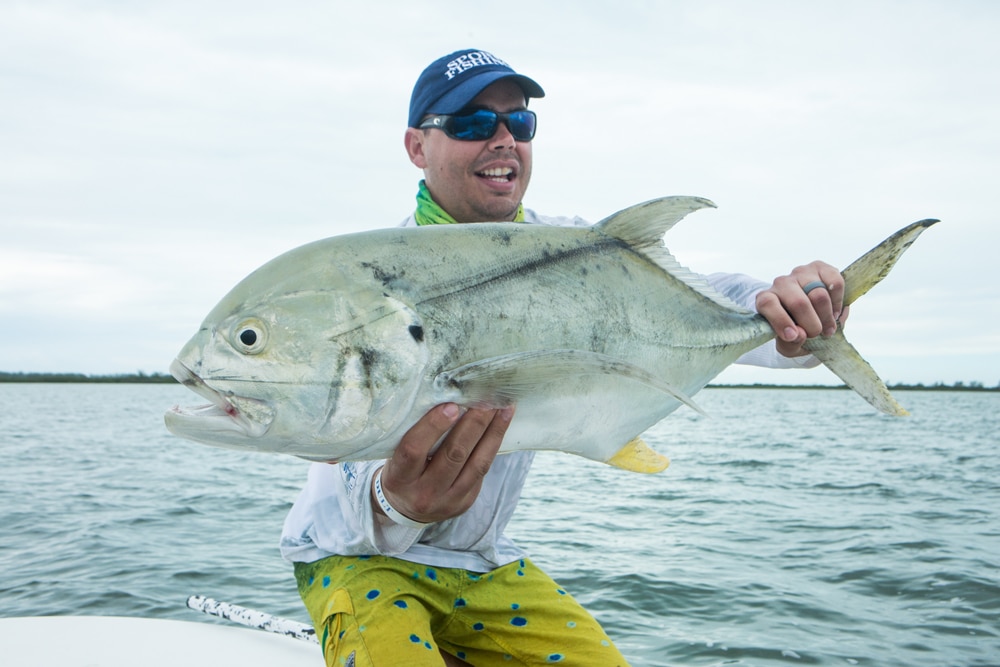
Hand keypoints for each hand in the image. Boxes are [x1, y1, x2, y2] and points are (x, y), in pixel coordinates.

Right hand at [373, 403, 513, 523]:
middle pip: (453, 455)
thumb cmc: (402, 470)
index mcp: (399, 478)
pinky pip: (483, 470)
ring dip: (493, 432)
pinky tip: (500, 424)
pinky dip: (493, 444)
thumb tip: (446, 398)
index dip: (433, 426)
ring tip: (503, 408)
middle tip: (486, 399)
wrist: (406, 509)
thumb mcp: (396, 455)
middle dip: (473, 424)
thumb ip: (415, 434)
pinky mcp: (466, 501)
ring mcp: (448, 501)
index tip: (451, 405)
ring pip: (477, 464)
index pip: (414, 449)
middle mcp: (423, 493)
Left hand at [755, 260, 849, 356]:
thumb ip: (790, 343)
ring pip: (819, 295)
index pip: (768, 304)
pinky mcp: (820, 268)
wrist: (809, 316)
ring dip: (827, 316)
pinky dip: (838, 302)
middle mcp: (781, 283)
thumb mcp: (788, 345)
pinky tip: (834, 312)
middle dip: (812, 325)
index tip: (793, 336)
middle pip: (799, 303)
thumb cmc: (795, 331)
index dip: (780, 320)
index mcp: (766, 300)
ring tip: (828, 327)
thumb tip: (801, 334)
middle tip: (817, 334)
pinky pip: (835, 283)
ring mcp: (800, 273)